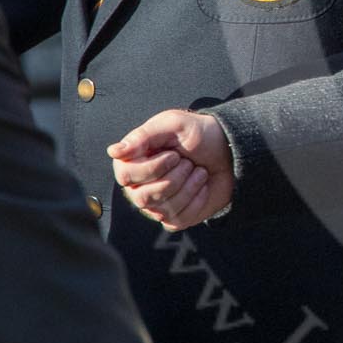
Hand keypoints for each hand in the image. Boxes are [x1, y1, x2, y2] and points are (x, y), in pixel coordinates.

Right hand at [109, 109, 233, 229]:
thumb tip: (114, 151)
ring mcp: (156, 205)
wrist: (228, 151)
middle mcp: (139, 187)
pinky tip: (201, 185)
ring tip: (197, 171)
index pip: (125, 176)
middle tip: (187, 162)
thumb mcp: (173, 124)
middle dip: (174, 177)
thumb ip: (143, 135)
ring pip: (163, 208)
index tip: (174, 154)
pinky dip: (197, 199)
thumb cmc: (199, 135)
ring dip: (189, 186)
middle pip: (143, 197)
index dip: (153, 167)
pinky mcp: (175, 218)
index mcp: (132, 162)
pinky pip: (179, 219)